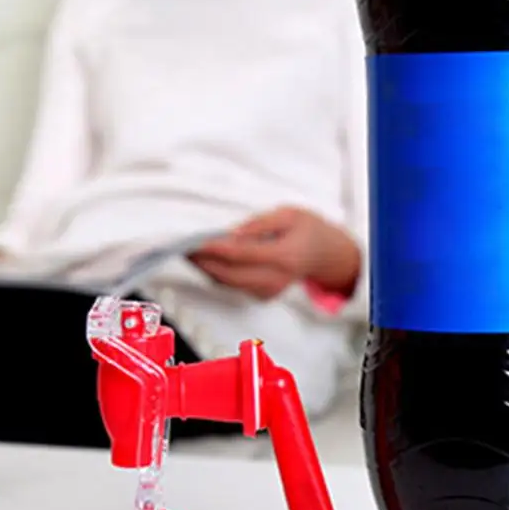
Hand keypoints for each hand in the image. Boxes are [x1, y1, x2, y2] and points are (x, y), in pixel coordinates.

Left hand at [189, 207, 360, 301]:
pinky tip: (206, 259)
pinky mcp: (262, 295)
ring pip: (228, 283)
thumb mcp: (289, 214)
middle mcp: (275, 279)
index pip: (241, 254)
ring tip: (188, 251)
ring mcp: (269, 291)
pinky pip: (233, 285)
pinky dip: (217, 273)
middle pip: (229, 276)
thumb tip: (231, 234)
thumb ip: (260, 224)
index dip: (215, 249)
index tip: (195, 242)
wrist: (326, 255)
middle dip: (203, 262)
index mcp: (285, 257)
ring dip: (206, 269)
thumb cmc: (308, 230)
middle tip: (182, 247)